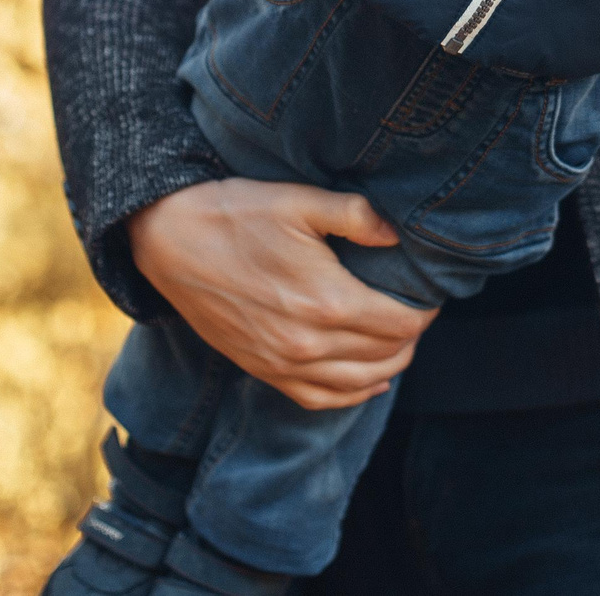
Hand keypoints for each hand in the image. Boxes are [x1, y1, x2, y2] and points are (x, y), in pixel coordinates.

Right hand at [127, 180, 436, 409]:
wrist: (170, 241)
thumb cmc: (236, 214)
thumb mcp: (300, 200)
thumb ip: (356, 215)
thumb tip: (397, 234)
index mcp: (327, 302)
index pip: (401, 324)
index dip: (425, 312)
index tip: (429, 295)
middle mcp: (309, 344)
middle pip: (387, 355)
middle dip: (410, 335)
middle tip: (415, 311)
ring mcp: (283, 363)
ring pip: (359, 383)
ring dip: (388, 364)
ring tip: (399, 340)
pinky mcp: (262, 370)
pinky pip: (318, 399)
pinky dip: (351, 394)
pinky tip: (368, 379)